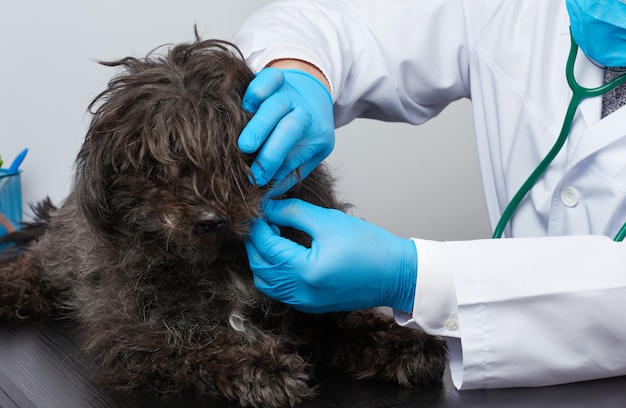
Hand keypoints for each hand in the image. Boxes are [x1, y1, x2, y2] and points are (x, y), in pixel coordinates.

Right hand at [239, 68, 334, 195]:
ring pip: (276, 103)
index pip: (295, 151)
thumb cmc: (305, 133)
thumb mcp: (308, 155)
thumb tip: (264, 197)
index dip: (274, 164)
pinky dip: (258, 88)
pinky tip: (246, 104)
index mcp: (316, 134)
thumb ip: (288, 174)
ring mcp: (291, 94)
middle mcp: (304, 112)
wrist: (312, 93)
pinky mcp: (278, 78)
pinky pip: (270, 77)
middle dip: (268, 141)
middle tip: (246, 152)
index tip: (256, 179)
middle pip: (289, 125)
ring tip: (242, 138)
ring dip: (258, 120)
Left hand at [245, 198, 417, 313]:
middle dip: (256, 242)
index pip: (266, 247)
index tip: (259, 208)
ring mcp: (306, 303)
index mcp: (306, 271)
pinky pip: (281, 291)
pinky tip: (283, 253)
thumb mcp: (328, 220)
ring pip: (267, 283)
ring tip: (272, 236)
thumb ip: (293, 212)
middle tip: (262, 220)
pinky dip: (274, 273)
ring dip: (262, 259)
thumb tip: (268, 207)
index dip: (258, 225)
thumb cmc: (368, 245)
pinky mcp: (311, 305)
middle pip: (260, 268)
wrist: (396, 274)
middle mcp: (302, 293)